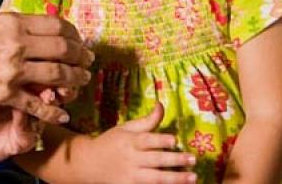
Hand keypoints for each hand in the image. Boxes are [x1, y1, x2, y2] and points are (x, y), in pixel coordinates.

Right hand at [0, 13, 93, 122]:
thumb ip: (4, 22)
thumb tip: (20, 22)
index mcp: (12, 23)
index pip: (56, 25)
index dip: (74, 33)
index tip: (79, 39)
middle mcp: (17, 45)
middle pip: (63, 49)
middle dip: (81, 56)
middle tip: (88, 60)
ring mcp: (12, 70)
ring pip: (57, 75)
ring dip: (75, 80)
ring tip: (82, 81)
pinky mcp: (5, 93)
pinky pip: (37, 104)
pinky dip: (53, 111)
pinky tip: (62, 113)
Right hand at [81, 103, 196, 182]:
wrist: (88, 163)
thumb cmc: (111, 143)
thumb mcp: (125, 129)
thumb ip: (146, 121)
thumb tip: (161, 105)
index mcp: (129, 141)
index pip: (146, 140)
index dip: (160, 140)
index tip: (174, 140)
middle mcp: (130, 158)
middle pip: (155, 160)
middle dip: (175, 160)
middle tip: (193, 159)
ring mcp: (130, 176)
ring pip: (155, 178)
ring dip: (175, 178)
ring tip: (193, 177)